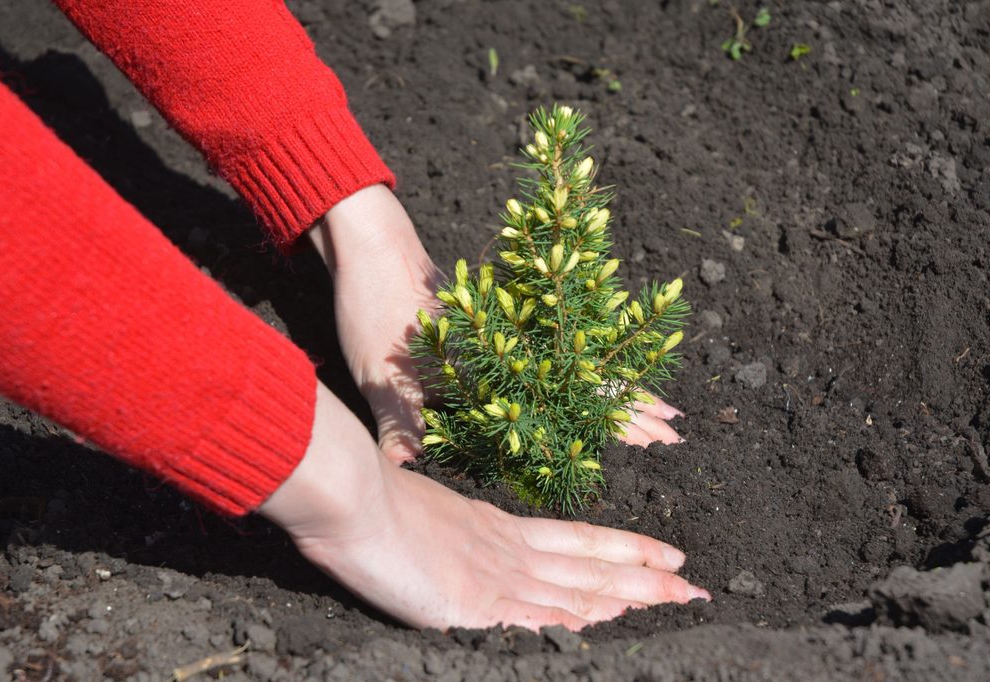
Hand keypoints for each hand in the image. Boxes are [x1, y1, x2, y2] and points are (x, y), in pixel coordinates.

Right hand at [259, 382, 709, 630]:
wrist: (351, 497)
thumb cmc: (376, 501)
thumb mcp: (426, 514)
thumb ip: (455, 536)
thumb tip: (466, 549)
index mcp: (498, 526)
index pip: (578, 538)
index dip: (624, 546)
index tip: (666, 554)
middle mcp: (508, 549)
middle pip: (592, 563)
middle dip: (646, 575)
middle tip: (695, 585)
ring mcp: (495, 576)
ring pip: (578, 587)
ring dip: (629, 596)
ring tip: (678, 599)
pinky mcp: (475, 603)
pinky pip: (536, 618)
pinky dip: (575, 623)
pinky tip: (610, 626)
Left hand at [313, 185, 687, 460]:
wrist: (372, 246)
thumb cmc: (377, 308)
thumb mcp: (384, 375)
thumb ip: (402, 423)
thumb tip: (403, 470)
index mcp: (497, 360)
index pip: (574, 394)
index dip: (618, 416)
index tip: (658, 434)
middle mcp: (513, 344)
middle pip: (589, 378)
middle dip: (631, 404)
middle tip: (674, 426)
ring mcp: (507, 331)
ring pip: (577, 361)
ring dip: (614, 384)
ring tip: (655, 403)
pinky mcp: (492, 320)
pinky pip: (550, 347)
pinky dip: (578, 361)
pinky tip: (593, 374)